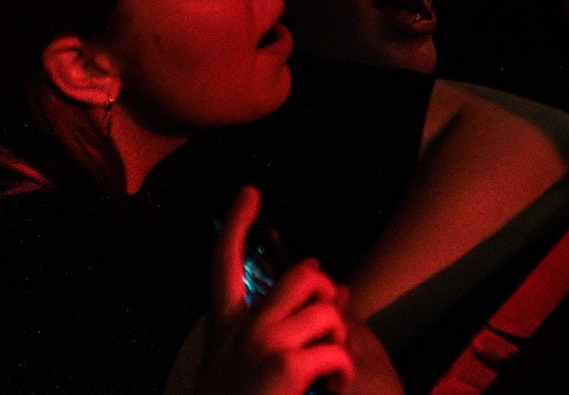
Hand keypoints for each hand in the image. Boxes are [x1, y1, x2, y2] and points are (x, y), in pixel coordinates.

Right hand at [198, 188, 356, 394]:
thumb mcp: (239, 365)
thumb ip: (273, 330)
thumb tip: (333, 289)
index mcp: (225, 328)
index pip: (224, 263)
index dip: (237, 224)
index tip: (249, 193)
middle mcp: (242, 328)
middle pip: (298, 277)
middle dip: (323, 288)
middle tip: (329, 313)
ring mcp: (264, 342)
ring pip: (324, 311)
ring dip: (337, 337)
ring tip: (330, 366)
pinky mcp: (286, 364)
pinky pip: (335, 349)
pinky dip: (343, 370)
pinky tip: (334, 386)